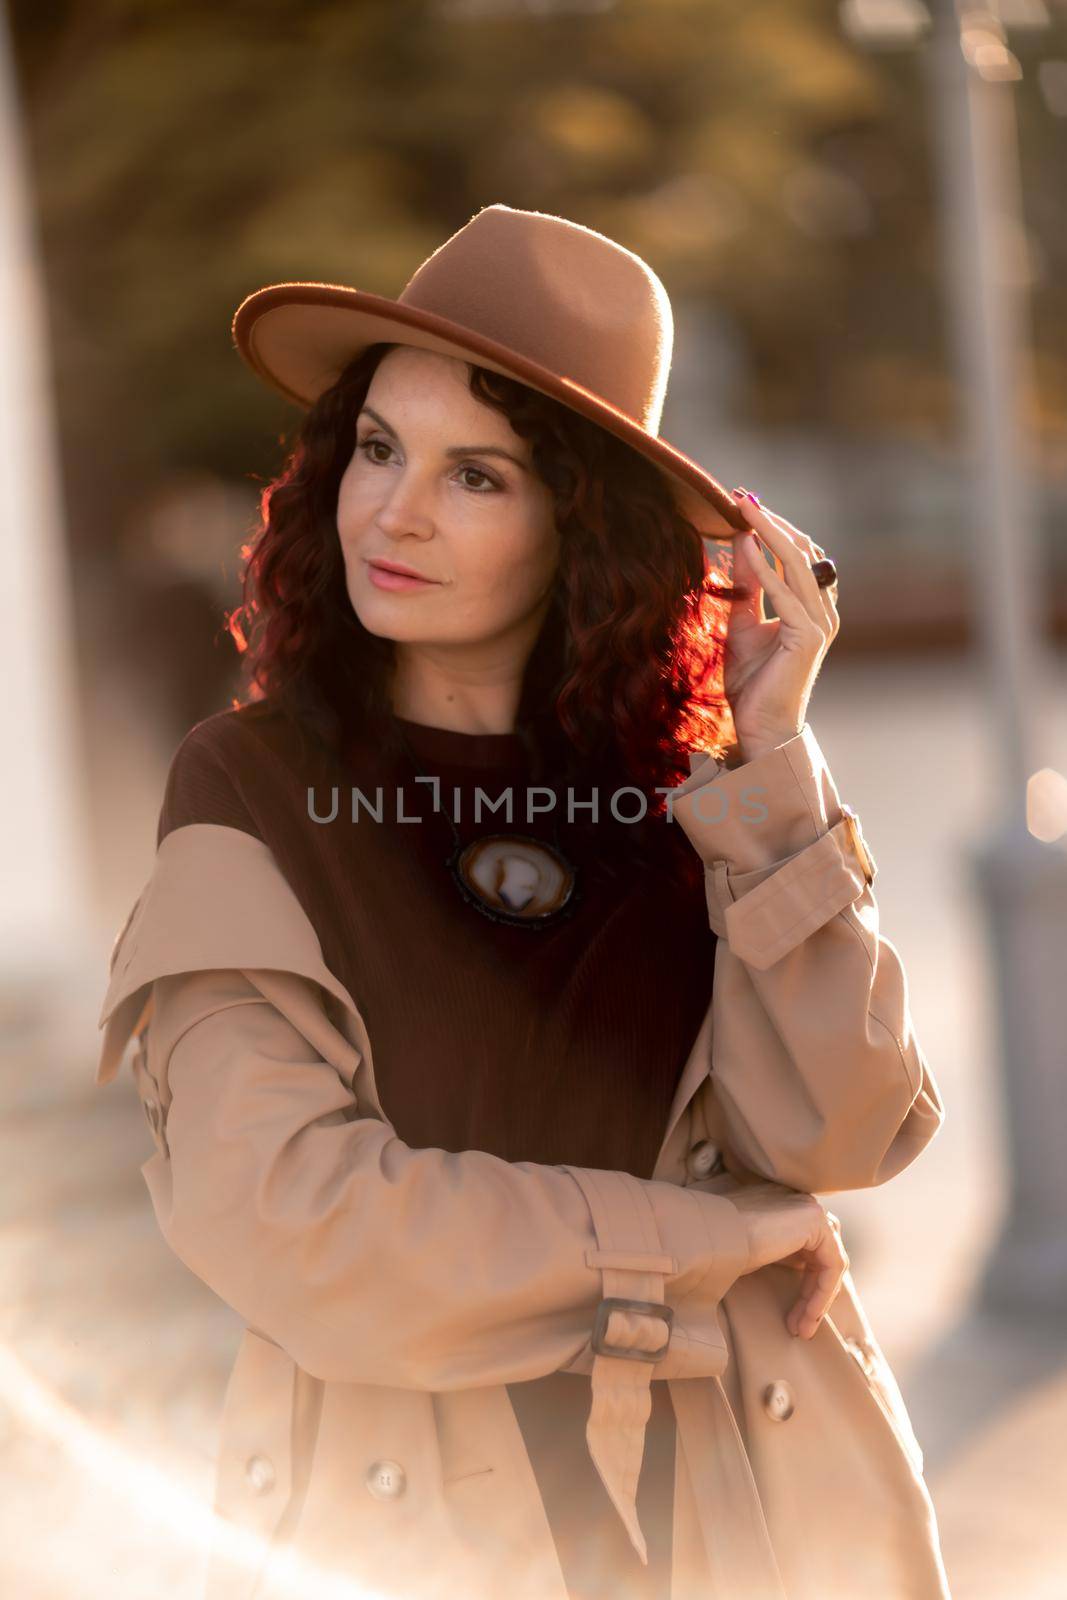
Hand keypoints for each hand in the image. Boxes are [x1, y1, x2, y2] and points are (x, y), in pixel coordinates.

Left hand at [724, 490, 839, 758]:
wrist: (760, 726)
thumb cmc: (754, 682)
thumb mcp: (743, 625)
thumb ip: (747, 589)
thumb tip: (740, 546)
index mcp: (813, 606)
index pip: (798, 553)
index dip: (772, 526)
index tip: (742, 503)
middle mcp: (823, 610)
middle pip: (801, 549)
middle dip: (770, 519)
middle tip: (740, 494)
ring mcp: (820, 622)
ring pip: (797, 562)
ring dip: (767, 531)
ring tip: (742, 507)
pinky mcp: (809, 636)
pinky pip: (784, 592)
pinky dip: (762, 567)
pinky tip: (743, 546)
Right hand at [727, 1181, 848, 1338]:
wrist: (711, 1237)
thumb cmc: (722, 1249)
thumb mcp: (758, 1255)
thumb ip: (781, 1257)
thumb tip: (799, 1282)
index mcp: (788, 1211)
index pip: (811, 1255)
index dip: (806, 1292)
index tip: (794, 1322)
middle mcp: (802, 1204)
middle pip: (822, 1260)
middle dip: (812, 1299)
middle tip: (799, 1330)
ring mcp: (810, 1209)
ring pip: (830, 1264)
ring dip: (818, 1301)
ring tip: (801, 1329)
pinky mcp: (815, 1220)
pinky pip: (832, 1264)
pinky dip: (823, 1294)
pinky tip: (808, 1315)